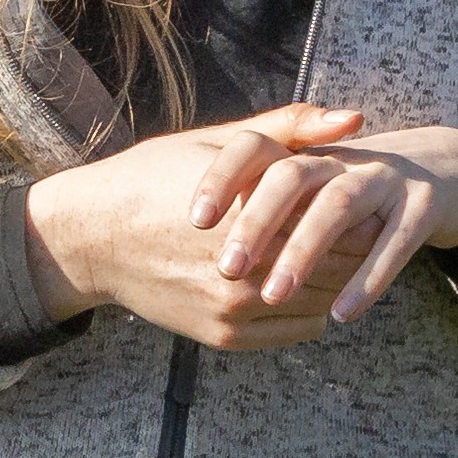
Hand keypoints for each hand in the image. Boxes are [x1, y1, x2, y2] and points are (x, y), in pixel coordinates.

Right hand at [21, 109, 457, 352]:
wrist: (90, 236)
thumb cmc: (153, 177)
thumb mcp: (220, 142)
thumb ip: (293, 128)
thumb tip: (358, 121)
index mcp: (256, 214)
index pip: (345, 221)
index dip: (362, 209)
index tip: (367, 196)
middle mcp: (249, 270)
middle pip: (341, 265)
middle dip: (355, 246)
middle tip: (361, 227)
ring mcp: (236, 310)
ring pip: (323, 302)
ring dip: (335, 281)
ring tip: (333, 254)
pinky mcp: (224, 337)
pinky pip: (296, 330)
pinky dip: (309, 309)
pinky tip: (300, 281)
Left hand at [196, 120, 457, 332]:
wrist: (448, 172)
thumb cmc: (359, 190)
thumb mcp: (314, 186)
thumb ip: (267, 201)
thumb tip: (203, 236)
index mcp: (308, 150)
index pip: (253, 148)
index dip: (221, 178)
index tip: (194, 220)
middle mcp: (342, 157)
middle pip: (292, 175)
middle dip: (257, 221)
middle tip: (226, 267)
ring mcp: (386, 177)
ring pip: (339, 205)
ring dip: (304, 250)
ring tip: (272, 295)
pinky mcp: (425, 204)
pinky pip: (395, 241)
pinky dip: (368, 277)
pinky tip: (341, 314)